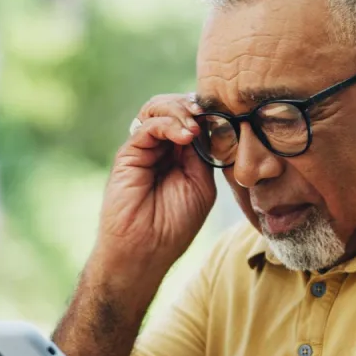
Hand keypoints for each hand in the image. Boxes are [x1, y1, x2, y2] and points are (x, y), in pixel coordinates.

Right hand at [95, 94, 216, 271]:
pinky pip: (147, 126)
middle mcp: (161, 147)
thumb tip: (208, 124)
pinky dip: (168, 124)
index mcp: (181, 155)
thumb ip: (203, 154)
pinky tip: (185, 135)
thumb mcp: (201, 185)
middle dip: (193, 106)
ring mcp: (144, 149)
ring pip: (158, 109)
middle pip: (175, 107)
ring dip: (181, 111)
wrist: (146, 250)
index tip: (226, 113)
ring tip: (195, 127)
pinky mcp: (129, 154)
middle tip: (207, 114)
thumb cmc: (175, 225)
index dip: (207, 112)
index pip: (193, 119)